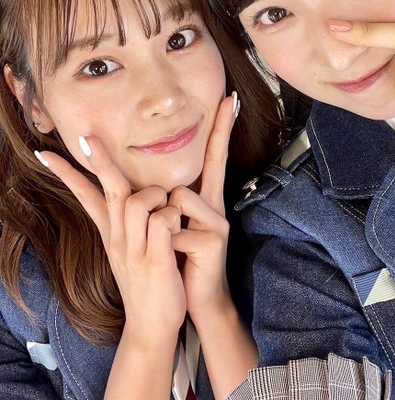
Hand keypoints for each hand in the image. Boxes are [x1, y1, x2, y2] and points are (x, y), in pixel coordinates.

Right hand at [37, 139, 185, 345]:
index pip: (86, 196)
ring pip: (140, 201)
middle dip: (100, 161)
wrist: (151, 327)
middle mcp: (118, 238)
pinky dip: (174, 218)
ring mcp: (134, 249)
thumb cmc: (148, 283)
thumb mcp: (131, 250)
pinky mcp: (154, 260)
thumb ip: (131, 223)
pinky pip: (164, 222)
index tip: (44, 153)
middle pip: (111, 189)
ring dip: (159, 198)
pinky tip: (178, 232)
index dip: (68, 173)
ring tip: (168, 212)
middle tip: (88, 137)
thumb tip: (134, 196)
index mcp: (111, 233)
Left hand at [170, 93, 238, 320]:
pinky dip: (165, 242)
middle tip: (229, 98)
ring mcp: (218, 220)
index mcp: (203, 200)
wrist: (197, 302)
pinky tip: (177, 258)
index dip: (221, 129)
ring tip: (173, 242)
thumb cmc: (181, 262)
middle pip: (214, 160)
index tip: (228, 98)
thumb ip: (165, 204)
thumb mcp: (171, 228)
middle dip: (221, 128)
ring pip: (178, 196)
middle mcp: (215, 204)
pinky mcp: (214, 239)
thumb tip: (159, 182)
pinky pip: (174, 226)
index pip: (213, 157)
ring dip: (164, 218)